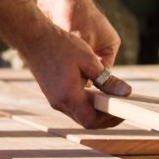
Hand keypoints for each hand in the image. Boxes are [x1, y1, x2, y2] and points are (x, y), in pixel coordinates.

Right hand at [27, 0, 130, 128]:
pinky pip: (72, 106)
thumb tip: (126, 92)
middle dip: (105, 117)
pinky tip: (95, 92)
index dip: (109, 120)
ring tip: (110, 99)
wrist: (32, 36)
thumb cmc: (60, 45)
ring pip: (79, 114)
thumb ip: (107, 80)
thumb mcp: (88, 60)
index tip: (122, 111)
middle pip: (86, 121)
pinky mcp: (53, 94)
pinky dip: (86, 104)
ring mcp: (54, 100)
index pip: (91, 121)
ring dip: (95, 110)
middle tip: (120, 107)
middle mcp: (59, 103)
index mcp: (68, 96)